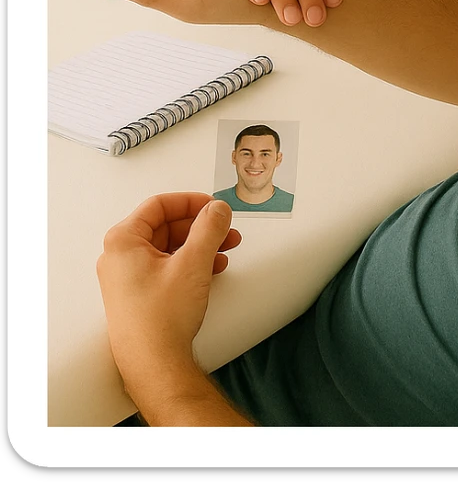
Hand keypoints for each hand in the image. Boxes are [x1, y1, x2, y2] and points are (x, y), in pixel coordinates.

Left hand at [97, 193, 240, 395]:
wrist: (154, 367)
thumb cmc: (162, 318)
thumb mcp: (193, 262)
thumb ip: (209, 227)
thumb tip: (217, 209)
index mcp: (123, 242)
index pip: (158, 205)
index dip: (190, 202)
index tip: (213, 207)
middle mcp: (119, 258)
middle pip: (165, 227)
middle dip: (199, 227)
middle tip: (224, 229)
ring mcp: (126, 280)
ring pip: (168, 249)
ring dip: (199, 246)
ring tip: (225, 250)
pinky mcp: (137, 297)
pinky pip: (165, 268)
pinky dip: (189, 264)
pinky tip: (212, 270)